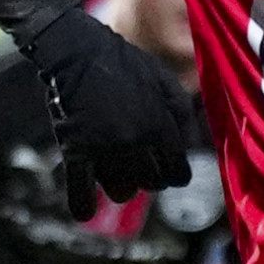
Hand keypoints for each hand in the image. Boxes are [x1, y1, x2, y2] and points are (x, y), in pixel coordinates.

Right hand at [19, 6, 195, 217]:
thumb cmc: (123, 63)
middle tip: (142, 164)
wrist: (77, 51)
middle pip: (152, 184)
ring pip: (122, 191)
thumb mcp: (163, 79)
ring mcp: (104, 147)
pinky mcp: (75, 148)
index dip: (175, 174)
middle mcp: (135, 141)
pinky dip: (82, 204)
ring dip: (122, 186)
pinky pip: (79, 188)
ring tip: (117, 172)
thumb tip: (188, 144)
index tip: (169, 171)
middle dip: (150, 177)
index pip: (177, 172)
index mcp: (160, 125)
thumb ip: (181, 112)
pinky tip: (85, 212)